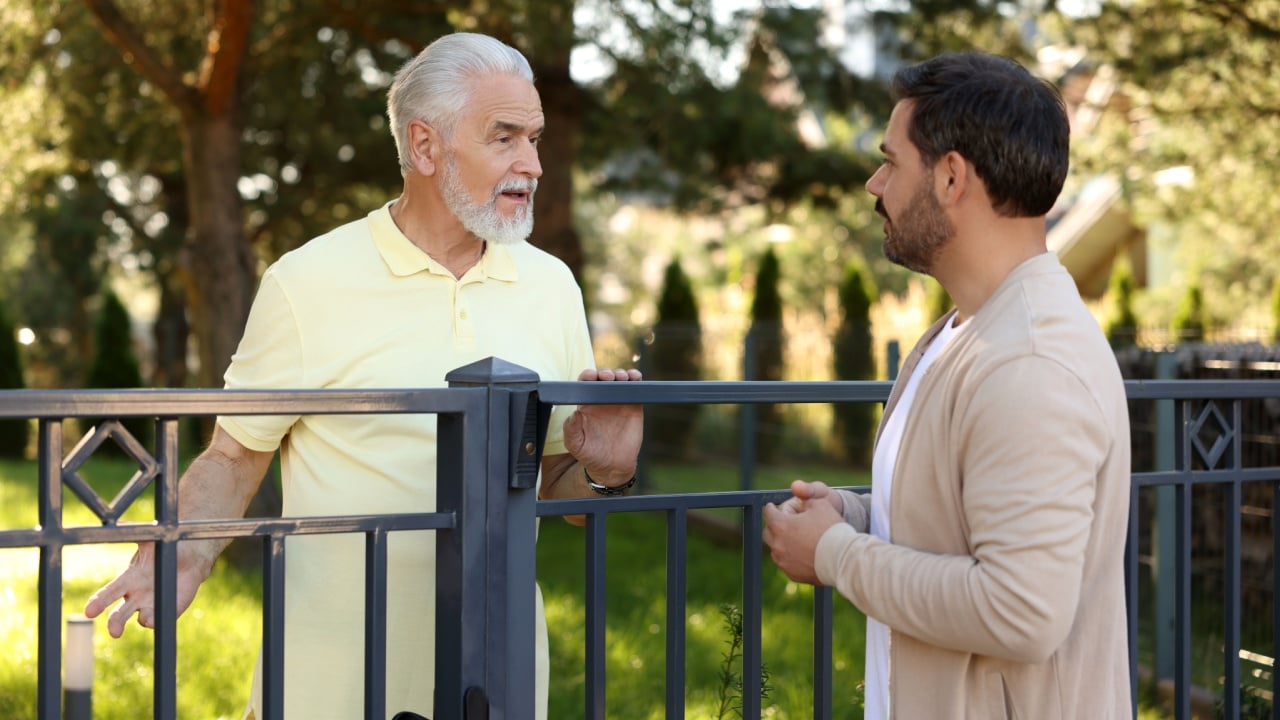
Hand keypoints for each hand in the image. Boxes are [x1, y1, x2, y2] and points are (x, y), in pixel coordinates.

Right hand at [84, 541, 211, 637]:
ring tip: (145, 617)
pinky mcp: (167, 611)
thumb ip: (136, 534)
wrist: (190, 558)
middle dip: (115, 622)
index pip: (108, 593)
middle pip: (119, 614)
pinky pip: (160, 619)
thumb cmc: (164, 550)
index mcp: (127, 581)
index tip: (89, 612)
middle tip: (114, 631)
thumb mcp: (150, 541)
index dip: (98, 603)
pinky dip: (158, 619)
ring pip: (141, 619)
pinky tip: (158, 616)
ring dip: (143, 619)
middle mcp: (135, 597)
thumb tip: (121, 523)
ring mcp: (151, 606)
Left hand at [562, 367, 643, 485]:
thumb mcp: (575, 444)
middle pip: (603, 378)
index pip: (585, 384)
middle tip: (608, 377)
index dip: (588, 376)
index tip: (591, 376)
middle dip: (606, 372)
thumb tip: (573, 414)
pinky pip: (635, 389)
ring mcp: (618, 401)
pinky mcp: (634, 406)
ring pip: (620, 379)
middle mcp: (602, 400)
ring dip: (621, 373)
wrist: (612, 467)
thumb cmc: (590, 455)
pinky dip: (636, 380)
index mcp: (586, 404)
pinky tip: (635, 378)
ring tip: (623, 377)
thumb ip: (570, 429)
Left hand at [763, 480, 843, 584]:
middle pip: (768, 533)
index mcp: (781, 525)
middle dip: (774, 525)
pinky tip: (799, 553)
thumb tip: (800, 503)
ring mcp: (784, 562)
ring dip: (781, 542)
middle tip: (782, 522)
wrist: (843, 558)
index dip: (771, 507)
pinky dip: (790, 557)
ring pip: (776, 550)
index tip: (772, 506)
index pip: (769, 513)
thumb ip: (805, 499)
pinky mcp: (792, 574)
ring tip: (792, 538)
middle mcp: (778, 545)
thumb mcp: (820, 503)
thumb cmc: (831, 528)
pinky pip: (786, 563)